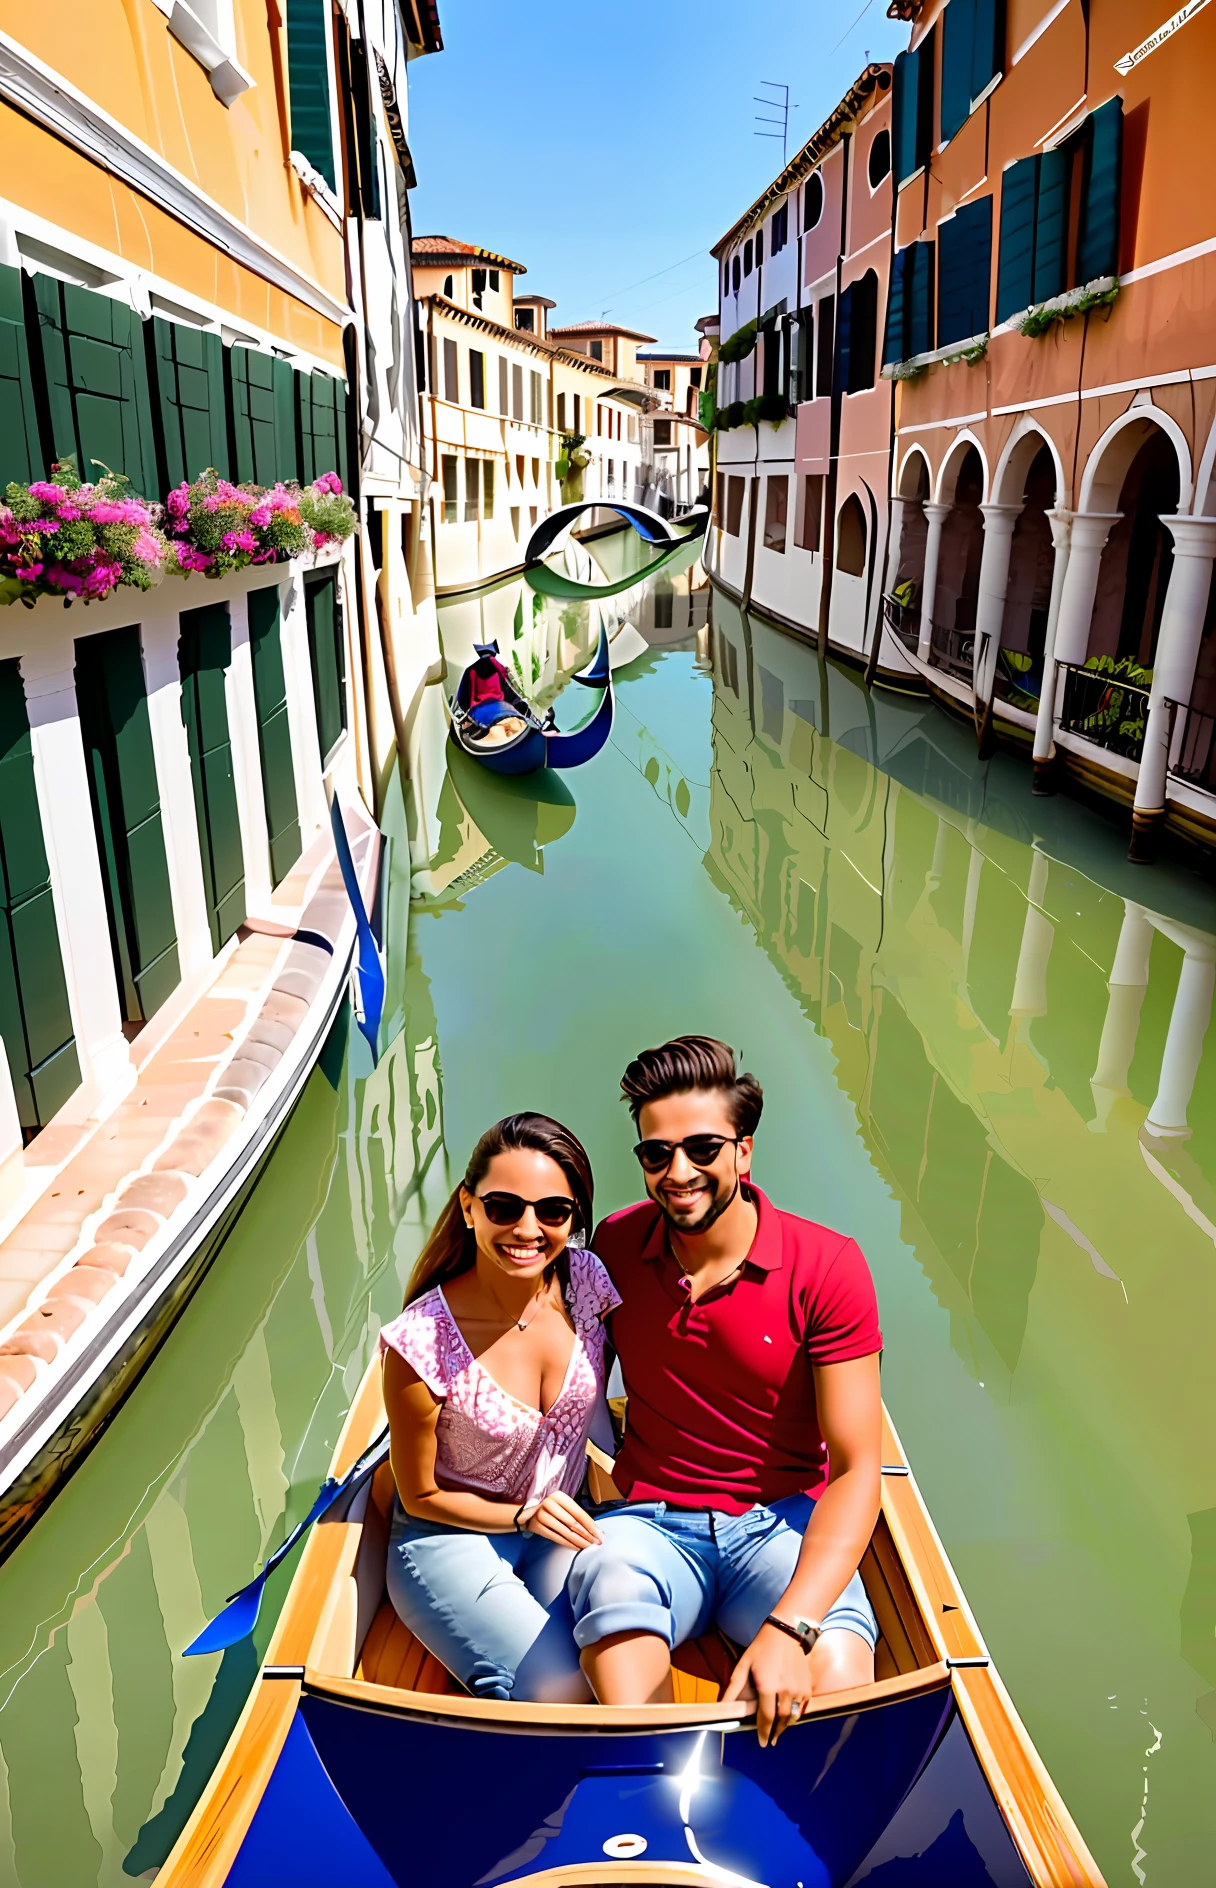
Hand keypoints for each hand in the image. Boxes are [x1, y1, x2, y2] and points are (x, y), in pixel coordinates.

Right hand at [522, 1490, 602, 1549]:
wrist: (525, 1512)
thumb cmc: (550, 1508)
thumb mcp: (561, 1504)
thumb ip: (574, 1513)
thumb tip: (594, 1528)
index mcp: (559, 1496)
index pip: (578, 1512)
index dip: (590, 1524)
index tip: (600, 1534)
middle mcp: (550, 1504)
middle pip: (573, 1523)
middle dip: (587, 1535)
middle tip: (597, 1543)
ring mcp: (542, 1515)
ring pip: (565, 1532)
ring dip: (579, 1541)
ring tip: (589, 1547)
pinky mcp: (537, 1527)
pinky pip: (556, 1538)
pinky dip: (568, 1544)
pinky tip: (577, 1547)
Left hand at [722, 1621, 811, 1747]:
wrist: (786, 1632)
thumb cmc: (761, 1649)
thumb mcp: (744, 1665)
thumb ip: (734, 1688)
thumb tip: (722, 1706)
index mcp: (768, 1687)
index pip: (766, 1718)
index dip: (764, 1732)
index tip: (762, 1743)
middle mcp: (785, 1691)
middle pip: (781, 1720)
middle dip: (775, 1732)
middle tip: (770, 1739)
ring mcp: (799, 1690)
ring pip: (793, 1716)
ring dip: (785, 1725)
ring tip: (779, 1730)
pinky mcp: (808, 1687)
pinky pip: (802, 1708)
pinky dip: (796, 1714)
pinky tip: (790, 1716)